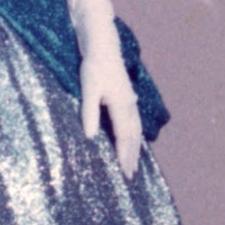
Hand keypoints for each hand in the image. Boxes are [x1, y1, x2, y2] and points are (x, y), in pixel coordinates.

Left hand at [79, 51, 141, 178]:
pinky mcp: (128, 99)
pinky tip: (133, 142)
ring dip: (135, 148)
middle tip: (131, 176)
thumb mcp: (88, 89)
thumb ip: (89, 112)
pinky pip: (135, 123)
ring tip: (134, 164)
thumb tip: (90, 136)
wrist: (104, 48)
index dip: (124, 154)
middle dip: (131, 156)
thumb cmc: (94, 67)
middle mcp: (130, 105)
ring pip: (136, 130)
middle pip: (133, 136)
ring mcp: (131, 102)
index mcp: (121, 104)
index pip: (124, 135)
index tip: (125, 171)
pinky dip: (135, 136)